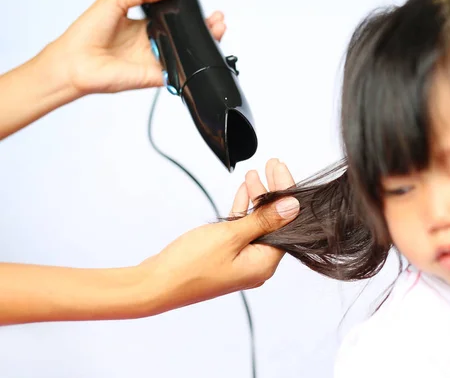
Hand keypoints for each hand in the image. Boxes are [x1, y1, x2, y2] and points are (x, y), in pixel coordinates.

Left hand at [44, 0, 226, 97]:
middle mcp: (151, 43)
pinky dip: (192, 65)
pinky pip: (179, 71)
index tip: (202, 8)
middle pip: (184, 36)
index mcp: (142, 25)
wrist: (75, 61)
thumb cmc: (86, 32)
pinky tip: (201, 53)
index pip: (172, 18)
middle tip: (217, 20)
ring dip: (203, 44)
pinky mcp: (156, 76)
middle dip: (204, 28)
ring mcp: (155, 60)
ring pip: (186, 53)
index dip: (188, 14)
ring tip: (217, 30)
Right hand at [145, 158, 297, 312]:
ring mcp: (242, 262)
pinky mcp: (227, 258)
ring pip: (258, 224)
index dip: (284, 191)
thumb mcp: (230, 236)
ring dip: (257, 198)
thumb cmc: (190, 265)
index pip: (286, 222)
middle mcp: (257, 265)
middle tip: (271, 165)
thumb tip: (293, 206)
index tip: (278, 168)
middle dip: (273, 192)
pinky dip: (243, 211)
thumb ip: (263, 219)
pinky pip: (242, 231)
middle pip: (274, 222)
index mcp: (265, 263)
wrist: (155, 285)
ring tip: (255, 174)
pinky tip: (244, 191)